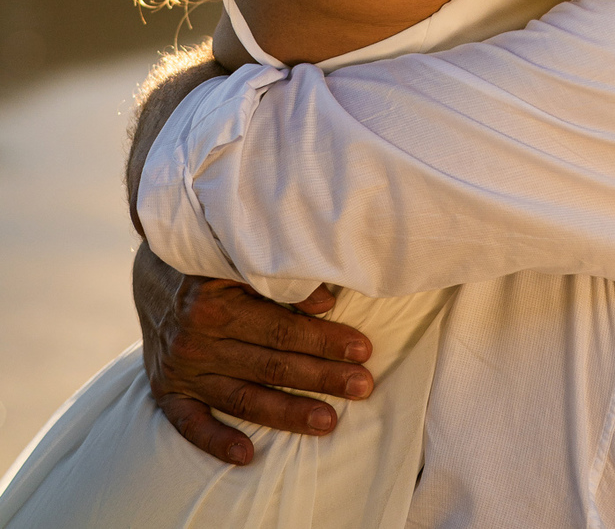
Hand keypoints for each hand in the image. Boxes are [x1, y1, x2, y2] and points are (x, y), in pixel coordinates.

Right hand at [133, 242, 374, 465]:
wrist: (154, 270)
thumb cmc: (211, 259)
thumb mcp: (240, 257)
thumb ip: (279, 280)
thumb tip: (326, 303)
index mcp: (216, 301)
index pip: (281, 328)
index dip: (324, 340)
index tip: (362, 349)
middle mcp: (196, 338)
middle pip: (270, 365)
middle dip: (321, 377)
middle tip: (361, 387)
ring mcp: (180, 369)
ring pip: (242, 397)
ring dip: (287, 412)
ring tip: (328, 422)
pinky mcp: (166, 391)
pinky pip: (189, 424)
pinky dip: (216, 441)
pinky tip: (247, 455)